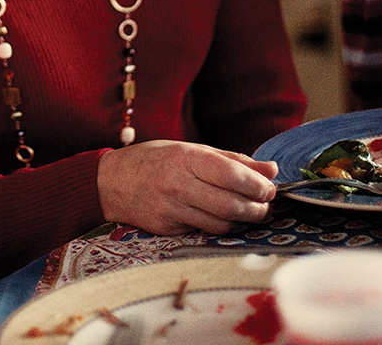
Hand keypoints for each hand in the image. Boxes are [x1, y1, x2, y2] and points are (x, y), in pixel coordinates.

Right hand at [96, 139, 279, 235]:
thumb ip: (232, 160)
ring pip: (221, 224)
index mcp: (186, 158)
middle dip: (256, 209)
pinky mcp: (167, 229)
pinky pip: (203, 231)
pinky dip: (218, 226)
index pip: (232, 175)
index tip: (270, 188)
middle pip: (231, 205)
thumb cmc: (155, 160)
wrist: (110, 182)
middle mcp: (178, 185)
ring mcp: (171, 210)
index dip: (258, 185)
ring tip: (247, 212)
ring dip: (240, 220)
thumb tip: (271, 169)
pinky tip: (218, 216)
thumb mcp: (190, 150)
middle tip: (265, 206)